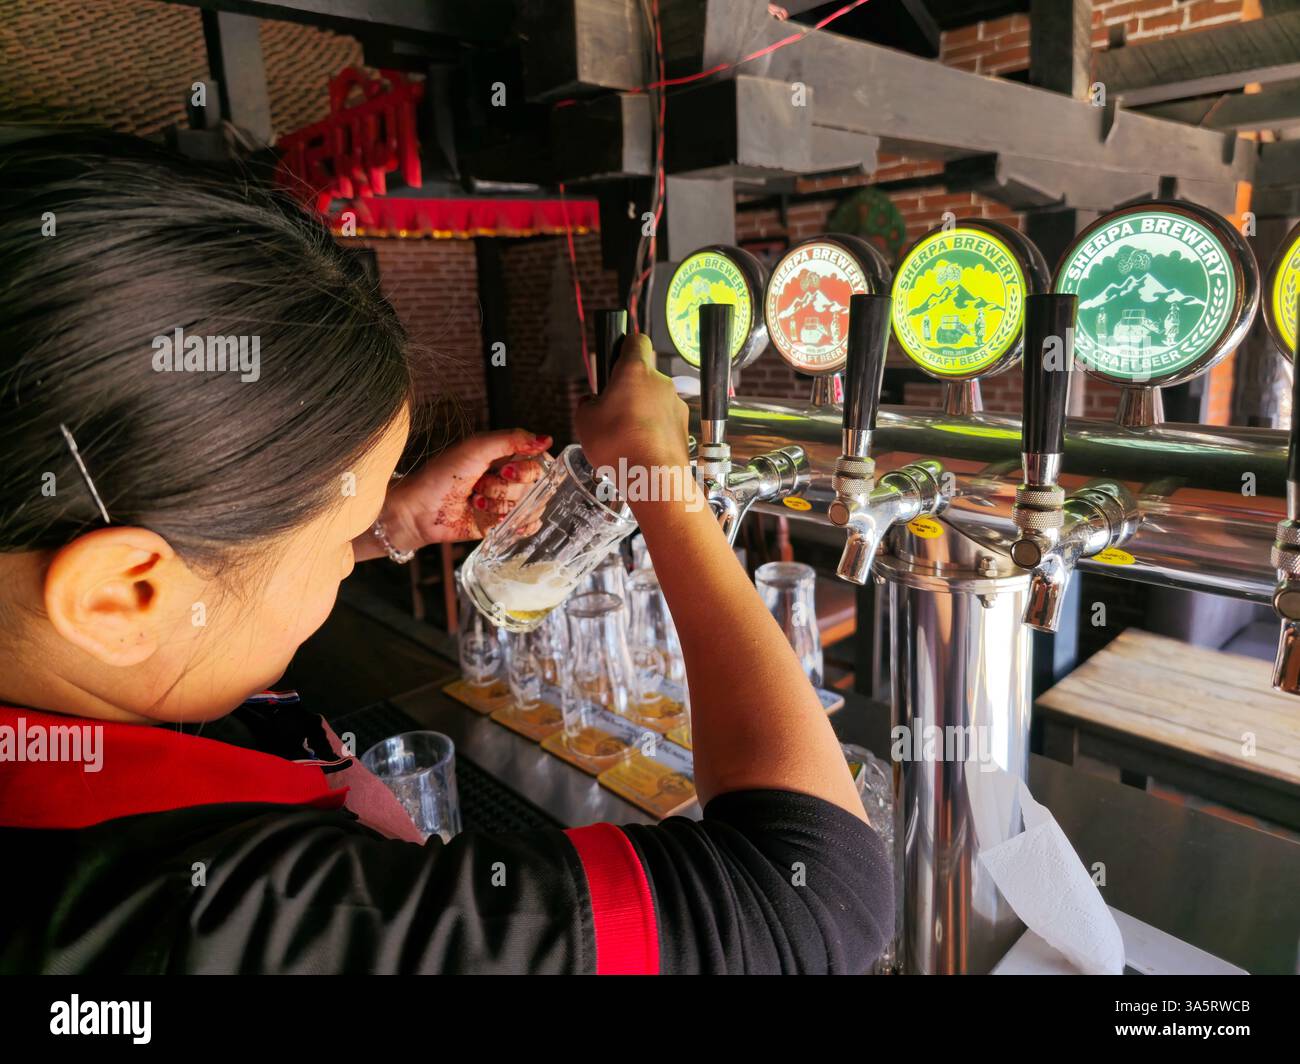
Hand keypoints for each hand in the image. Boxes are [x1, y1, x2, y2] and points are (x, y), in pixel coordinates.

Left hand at [361, 428, 550, 558]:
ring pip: (528, 506)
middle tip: (481, 485)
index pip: (539, 460)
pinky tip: (497, 519)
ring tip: (476, 501)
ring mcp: (506, 501)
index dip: (527, 469)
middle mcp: (510, 478)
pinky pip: (527, 525)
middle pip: (535, 485)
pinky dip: (518, 524)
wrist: (420, 509)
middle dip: (506, 488)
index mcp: (506, 456)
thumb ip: (512, 439)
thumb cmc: (441, 474)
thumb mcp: (476, 448)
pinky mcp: (501, 523)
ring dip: (500, 505)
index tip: (505, 470)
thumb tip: (547, 439)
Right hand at [575, 333, 688, 474]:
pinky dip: (653, 430)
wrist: (653, 477)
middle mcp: (660, 382)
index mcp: (635, 370)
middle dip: (628, 390)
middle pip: (643, 376)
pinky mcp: (683, 426)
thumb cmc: (618, 444)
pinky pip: (664, 421)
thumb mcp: (584, 420)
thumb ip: (587, 404)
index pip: (635, 340)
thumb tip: (592, 403)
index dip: (624, 346)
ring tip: (624, 437)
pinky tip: (639, 448)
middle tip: (611, 411)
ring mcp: (675, 404)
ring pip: (654, 401)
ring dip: (641, 412)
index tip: (615, 359)